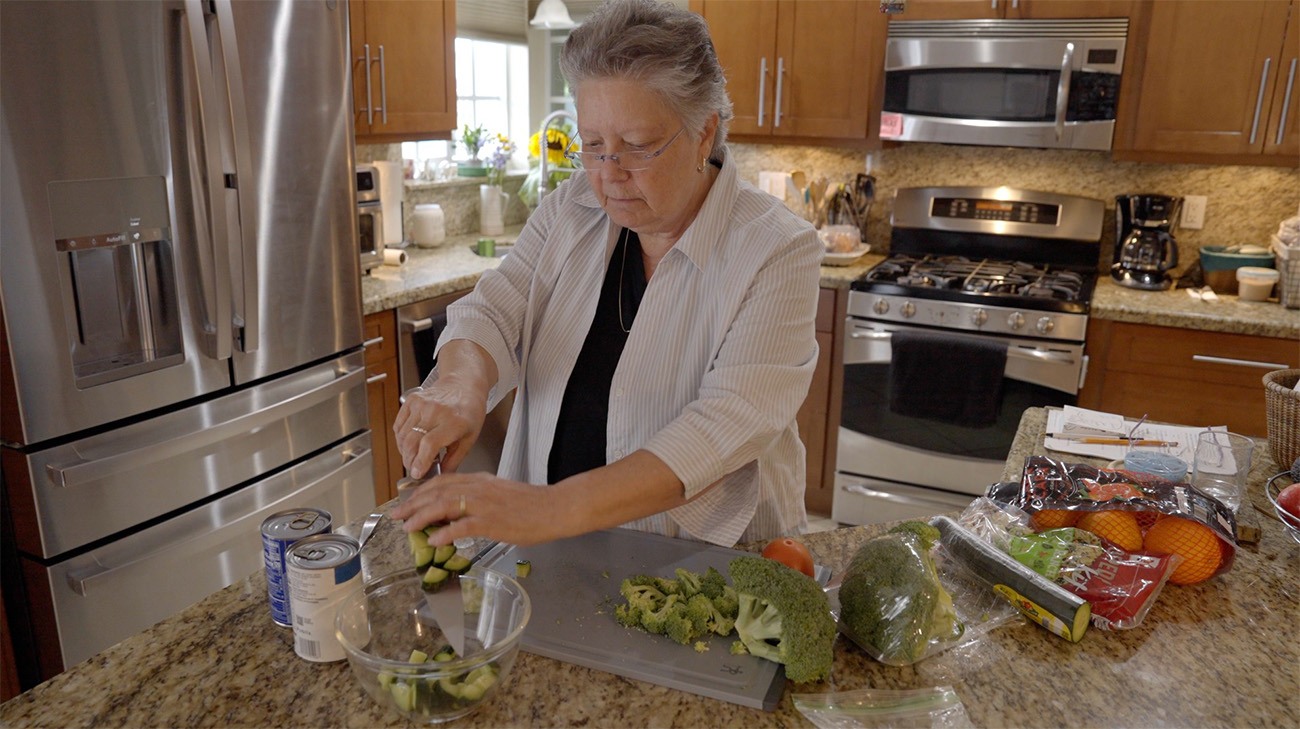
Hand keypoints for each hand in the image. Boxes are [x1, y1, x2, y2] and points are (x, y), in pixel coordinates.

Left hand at [388, 472, 572, 546]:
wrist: (555, 508)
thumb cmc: (531, 505)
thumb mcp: (500, 495)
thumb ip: (478, 500)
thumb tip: (455, 514)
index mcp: (480, 481)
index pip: (443, 482)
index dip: (421, 492)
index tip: (407, 502)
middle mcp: (478, 488)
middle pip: (437, 492)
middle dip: (413, 504)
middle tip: (397, 516)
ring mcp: (484, 504)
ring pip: (444, 505)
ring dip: (422, 516)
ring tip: (408, 528)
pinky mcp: (492, 521)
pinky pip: (462, 526)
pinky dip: (445, 533)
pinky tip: (435, 540)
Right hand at [392, 380, 486, 477]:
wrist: (464, 385)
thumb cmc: (469, 412)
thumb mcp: (469, 438)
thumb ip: (455, 460)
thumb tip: (441, 477)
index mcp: (454, 422)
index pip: (429, 444)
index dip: (420, 461)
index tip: (417, 473)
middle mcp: (436, 411)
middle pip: (412, 442)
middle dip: (410, 461)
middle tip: (414, 469)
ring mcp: (422, 404)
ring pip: (403, 436)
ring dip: (404, 451)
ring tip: (412, 457)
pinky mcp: (412, 401)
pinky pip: (399, 426)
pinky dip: (400, 439)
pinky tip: (409, 444)